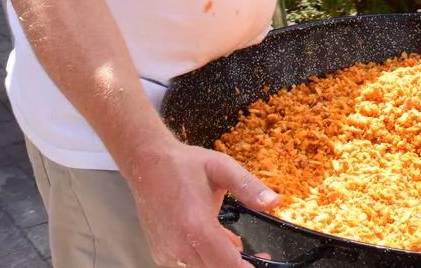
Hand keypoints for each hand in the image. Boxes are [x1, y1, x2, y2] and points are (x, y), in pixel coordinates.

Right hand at [126, 139, 276, 267]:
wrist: (146, 163)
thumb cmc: (183, 164)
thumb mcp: (221, 167)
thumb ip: (248, 186)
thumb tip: (274, 201)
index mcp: (196, 226)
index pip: (227, 266)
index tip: (260, 261)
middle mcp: (179, 244)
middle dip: (235, 265)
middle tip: (255, 255)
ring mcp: (167, 251)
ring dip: (218, 261)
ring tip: (229, 240)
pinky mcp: (160, 253)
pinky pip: (187, 265)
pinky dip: (202, 258)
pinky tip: (209, 241)